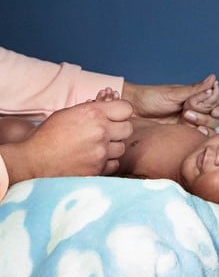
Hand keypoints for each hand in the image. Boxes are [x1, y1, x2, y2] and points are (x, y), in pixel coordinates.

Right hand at [0, 100, 132, 184]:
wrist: (33, 160)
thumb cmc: (48, 135)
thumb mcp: (69, 113)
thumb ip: (93, 110)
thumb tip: (111, 107)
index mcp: (93, 113)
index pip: (126, 109)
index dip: (122, 113)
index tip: (116, 117)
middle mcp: (100, 131)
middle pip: (128, 129)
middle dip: (119, 130)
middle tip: (107, 134)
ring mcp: (101, 152)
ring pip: (122, 148)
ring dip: (112, 148)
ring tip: (97, 148)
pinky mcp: (98, 169)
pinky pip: (115, 164)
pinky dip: (107, 163)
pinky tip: (95, 160)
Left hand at [122, 74, 218, 129]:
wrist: (134, 111)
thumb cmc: (151, 97)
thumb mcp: (175, 93)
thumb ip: (197, 89)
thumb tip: (213, 79)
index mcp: (198, 97)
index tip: (214, 110)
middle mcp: (199, 109)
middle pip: (217, 116)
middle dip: (206, 115)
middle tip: (188, 112)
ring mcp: (193, 122)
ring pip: (212, 127)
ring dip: (202, 124)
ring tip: (186, 119)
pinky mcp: (186, 134)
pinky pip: (201, 137)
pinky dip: (200, 135)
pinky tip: (194, 132)